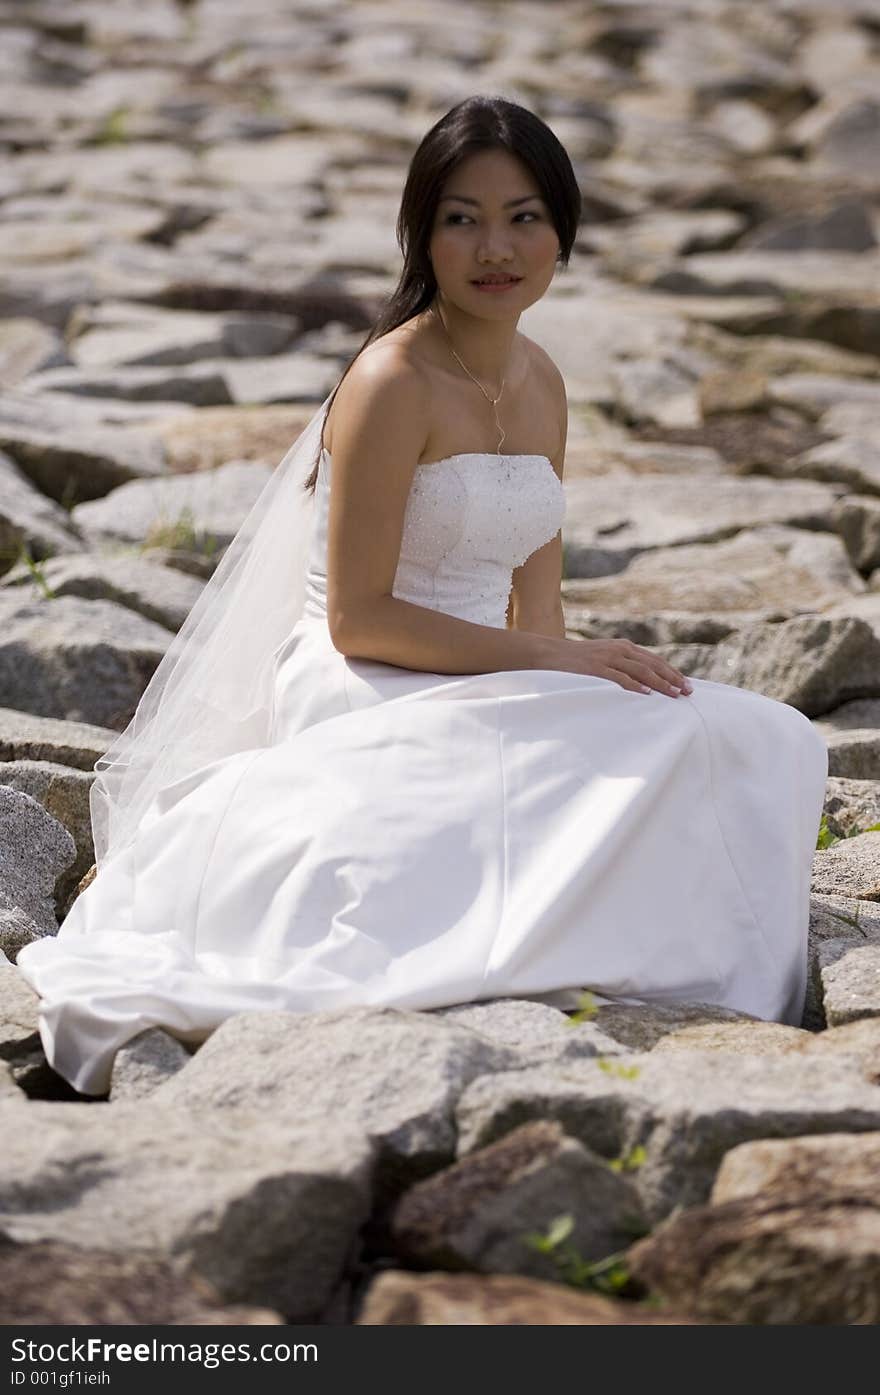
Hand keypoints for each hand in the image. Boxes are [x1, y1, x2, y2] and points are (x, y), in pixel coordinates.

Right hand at [556, 636, 693, 697]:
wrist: (548, 654)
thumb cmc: (576, 662)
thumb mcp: (603, 658)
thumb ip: (621, 666)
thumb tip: (642, 684)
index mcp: (623, 647)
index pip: (654, 660)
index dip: (672, 672)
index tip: (687, 684)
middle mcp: (619, 650)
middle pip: (653, 665)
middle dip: (672, 678)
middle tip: (688, 692)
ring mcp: (607, 658)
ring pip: (641, 671)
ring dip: (660, 683)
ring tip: (674, 694)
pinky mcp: (595, 668)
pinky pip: (620, 678)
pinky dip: (635, 686)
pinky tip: (647, 694)